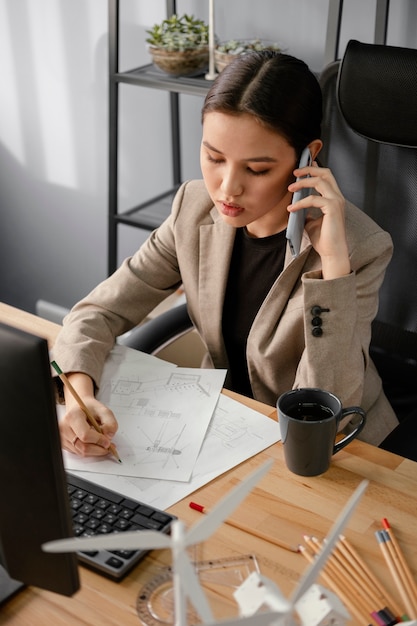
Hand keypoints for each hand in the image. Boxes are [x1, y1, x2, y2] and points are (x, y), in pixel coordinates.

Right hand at [59, 373, 118, 456]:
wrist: (78, 408)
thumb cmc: (89, 408)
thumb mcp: (104, 410)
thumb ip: (110, 423)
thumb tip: (108, 437)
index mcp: (73, 416)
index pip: (85, 435)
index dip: (98, 440)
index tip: (108, 441)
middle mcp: (64, 427)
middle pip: (83, 447)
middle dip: (99, 449)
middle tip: (109, 445)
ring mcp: (62, 437)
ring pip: (82, 452)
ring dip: (95, 451)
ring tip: (103, 443)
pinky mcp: (63, 444)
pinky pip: (79, 453)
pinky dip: (90, 451)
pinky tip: (94, 443)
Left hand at [288, 162, 350, 278]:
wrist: (331, 253)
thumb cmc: (323, 239)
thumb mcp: (310, 222)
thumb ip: (306, 212)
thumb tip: (294, 206)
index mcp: (334, 199)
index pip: (327, 177)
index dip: (315, 169)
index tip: (302, 166)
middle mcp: (337, 197)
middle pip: (325, 173)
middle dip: (309, 169)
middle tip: (295, 172)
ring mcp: (336, 202)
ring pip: (320, 181)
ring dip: (303, 182)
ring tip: (290, 188)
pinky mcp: (332, 208)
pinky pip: (313, 199)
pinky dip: (300, 202)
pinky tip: (291, 208)